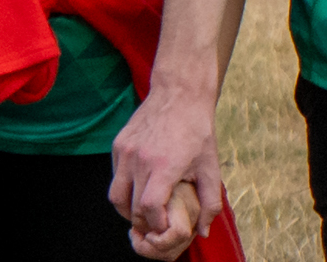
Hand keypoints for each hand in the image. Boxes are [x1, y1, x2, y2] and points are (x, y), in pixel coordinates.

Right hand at [105, 92, 224, 256]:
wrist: (180, 95)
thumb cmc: (198, 132)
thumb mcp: (211, 168)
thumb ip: (210, 203)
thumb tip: (203, 231)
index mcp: (165, 166)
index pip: (149, 208)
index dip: (156, 224)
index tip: (165, 227)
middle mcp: (141, 160)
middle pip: (131, 206)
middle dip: (142, 222)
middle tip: (153, 226)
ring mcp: (126, 152)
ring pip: (116, 195)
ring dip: (127, 209)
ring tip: (141, 212)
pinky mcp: (118, 145)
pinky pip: (115, 177)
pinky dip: (125, 188)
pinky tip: (139, 187)